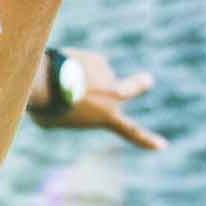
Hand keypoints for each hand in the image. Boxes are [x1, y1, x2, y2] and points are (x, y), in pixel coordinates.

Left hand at [36, 49, 165, 150]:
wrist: (43, 82)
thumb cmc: (45, 106)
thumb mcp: (54, 119)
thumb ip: (68, 111)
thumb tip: (70, 94)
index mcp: (106, 118)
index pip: (131, 132)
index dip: (146, 140)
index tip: (161, 146)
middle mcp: (114, 97)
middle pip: (135, 88)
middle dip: (141, 84)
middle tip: (148, 81)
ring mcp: (110, 76)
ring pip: (95, 78)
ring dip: (81, 78)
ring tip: (61, 81)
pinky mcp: (99, 59)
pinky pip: (86, 64)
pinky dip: (75, 67)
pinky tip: (62, 69)